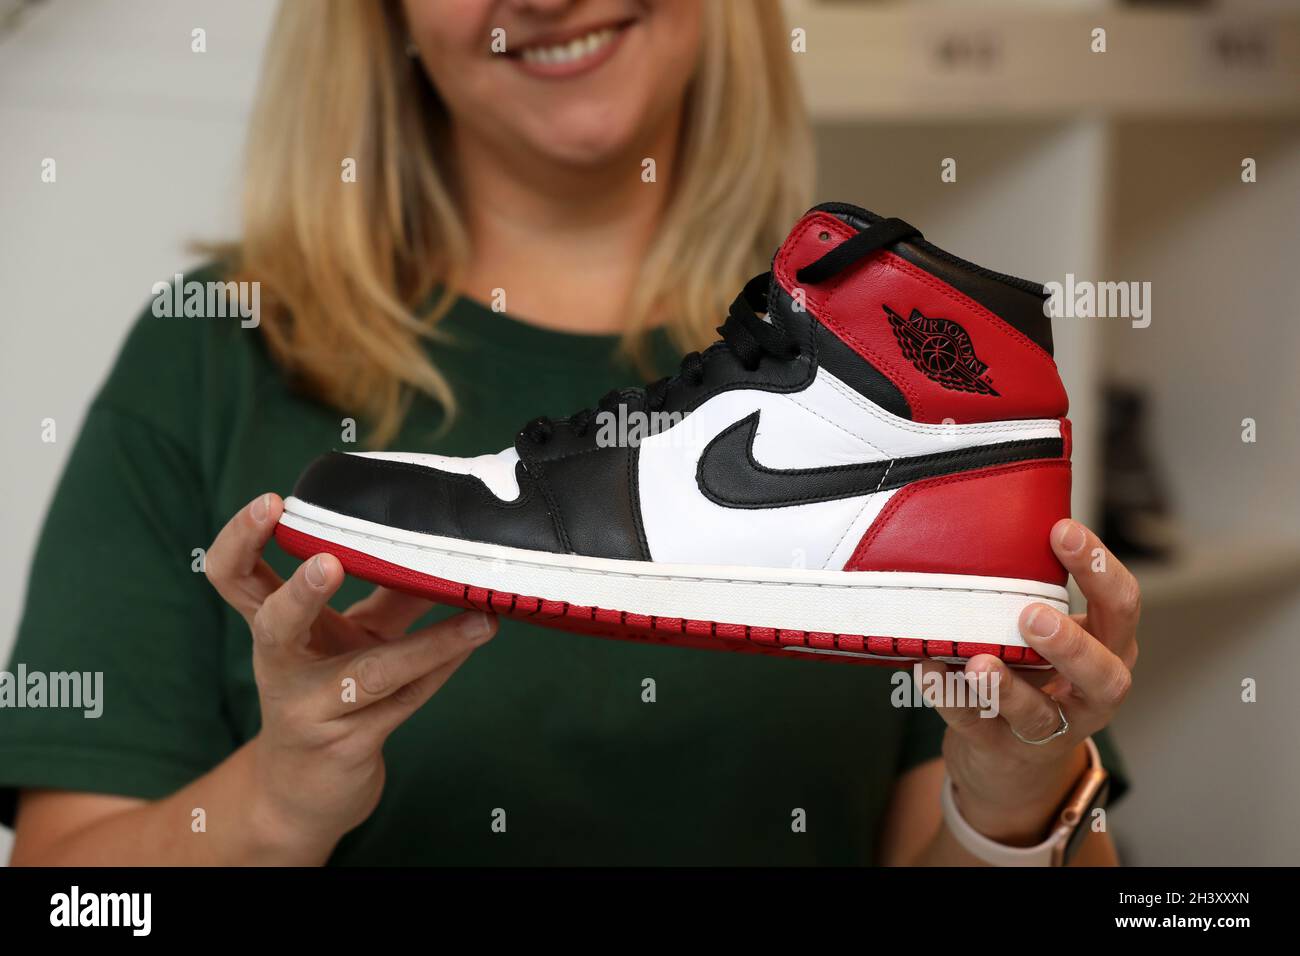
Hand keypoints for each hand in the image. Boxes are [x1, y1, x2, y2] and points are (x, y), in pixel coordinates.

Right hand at [205, 492, 496, 862]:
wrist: (303, 794)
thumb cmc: (327, 695)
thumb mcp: (350, 637)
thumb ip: (388, 593)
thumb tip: (439, 546)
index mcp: (273, 630)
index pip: (234, 577)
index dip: (241, 538)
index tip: (273, 501)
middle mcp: (282, 669)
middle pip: (274, 626)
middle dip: (300, 594)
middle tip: (329, 562)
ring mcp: (313, 712)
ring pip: (370, 674)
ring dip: (428, 644)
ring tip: (478, 617)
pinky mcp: (350, 746)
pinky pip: (405, 701)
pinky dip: (443, 667)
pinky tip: (475, 640)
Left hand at [919, 519, 1138, 844]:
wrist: (1011, 762)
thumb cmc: (1034, 674)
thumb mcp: (1049, 636)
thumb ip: (1035, 591)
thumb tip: (998, 518)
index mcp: (1109, 650)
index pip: (1121, 607)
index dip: (1098, 569)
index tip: (1061, 530)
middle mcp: (1090, 694)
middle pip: (1104, 674)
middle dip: (1070, 644)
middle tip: (1033, 614)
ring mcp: (1050, 730)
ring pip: (1038, 715)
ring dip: (1008, 687)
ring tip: (980, 661)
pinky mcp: (1003, 750)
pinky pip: (976, 727)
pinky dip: (951, 698)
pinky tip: (929, 668)